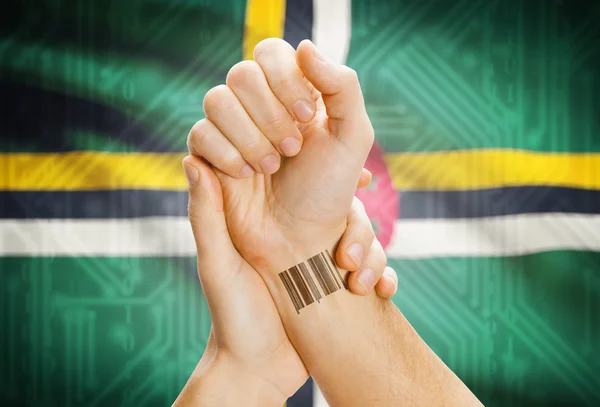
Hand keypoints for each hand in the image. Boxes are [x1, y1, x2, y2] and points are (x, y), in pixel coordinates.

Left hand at [177, 158, 397, 403]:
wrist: (257, 371)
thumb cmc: (231, 317)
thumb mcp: (217, 265)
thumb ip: (207, 216)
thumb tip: (192, 159)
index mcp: (267, 224)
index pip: (299, 183)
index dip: (323, 170)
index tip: (350, 171)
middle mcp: (298, 236)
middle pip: (342, 208)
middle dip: (358, 223)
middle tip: (352, 244)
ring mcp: (320, 260)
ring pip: (362, 238)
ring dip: (372, 255)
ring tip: (359, 281)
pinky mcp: (336, 284)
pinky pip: (370, 270)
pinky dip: (383, 277)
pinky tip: (382, 291)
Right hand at [186, 38, 374, 288]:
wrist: (303, 241)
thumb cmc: (331, 191)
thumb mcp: (353, 136)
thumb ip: (341, 84)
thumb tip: (302, 46)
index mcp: (293, 94)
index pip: (271, 53)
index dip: (285, 80)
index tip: (308, 117)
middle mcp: (259, 107)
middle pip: (242, 74)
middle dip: (269, 114)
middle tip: (292, 149)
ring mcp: (232, 130)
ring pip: (216, 100)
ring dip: (248, 136)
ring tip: (270, 167)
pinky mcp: (210, 156)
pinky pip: (199, 134)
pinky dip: (226, 154)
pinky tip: (247, 175)